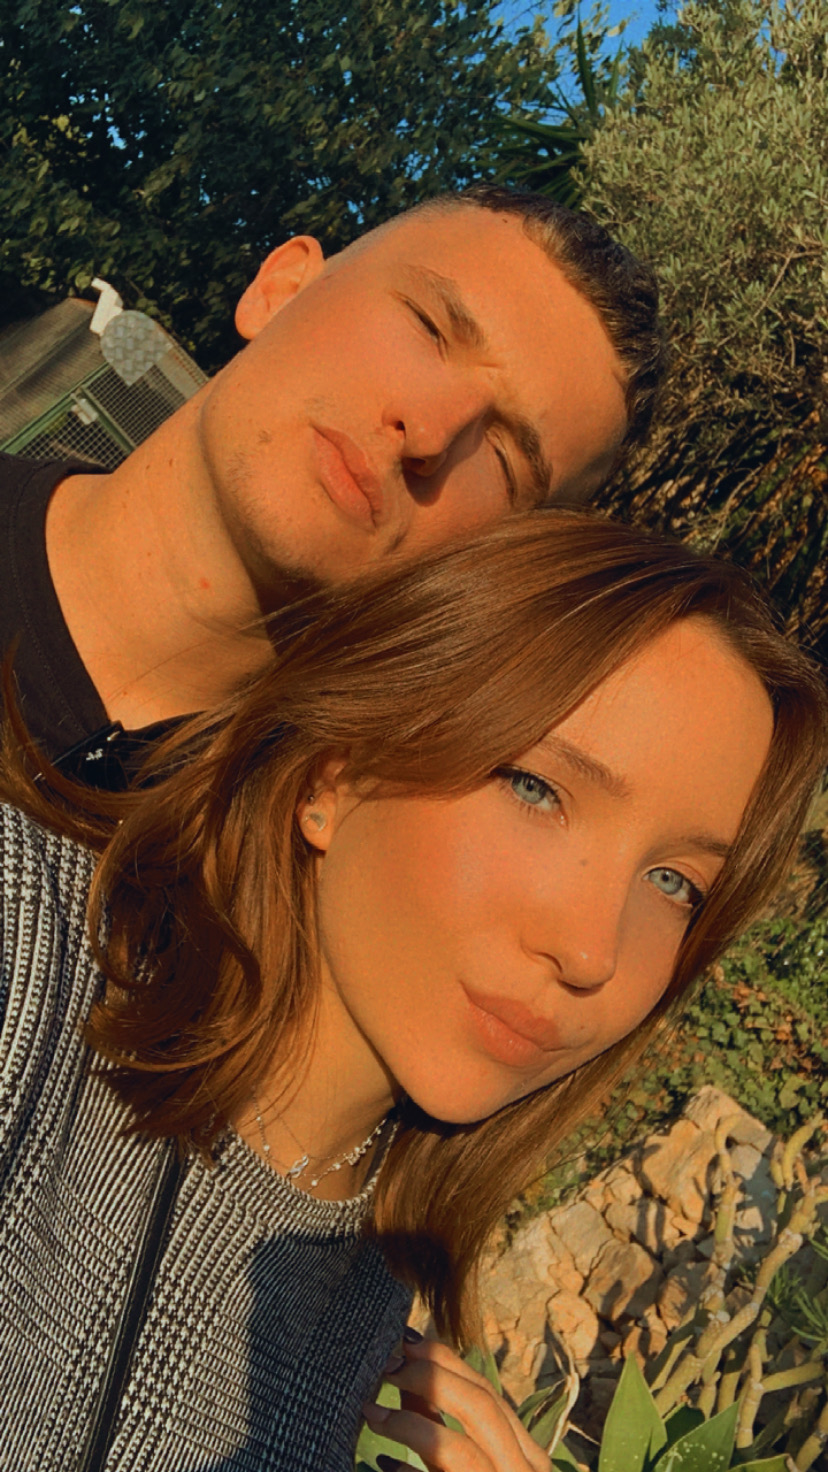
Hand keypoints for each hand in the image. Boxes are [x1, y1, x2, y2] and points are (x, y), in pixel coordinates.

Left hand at [362, 1330, 549, 1471]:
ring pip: (459, 1448)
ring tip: (371, 1412)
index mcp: (525, 1458)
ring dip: (409, 1425)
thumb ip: (434, 1421)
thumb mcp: (453, 1464)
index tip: (404, 1341)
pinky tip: (384, 1464)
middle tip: (386, 1366)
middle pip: (481, 1408)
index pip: (488, 1393)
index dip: (445, 1362)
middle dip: (431, 1378)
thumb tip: (407, 1364)